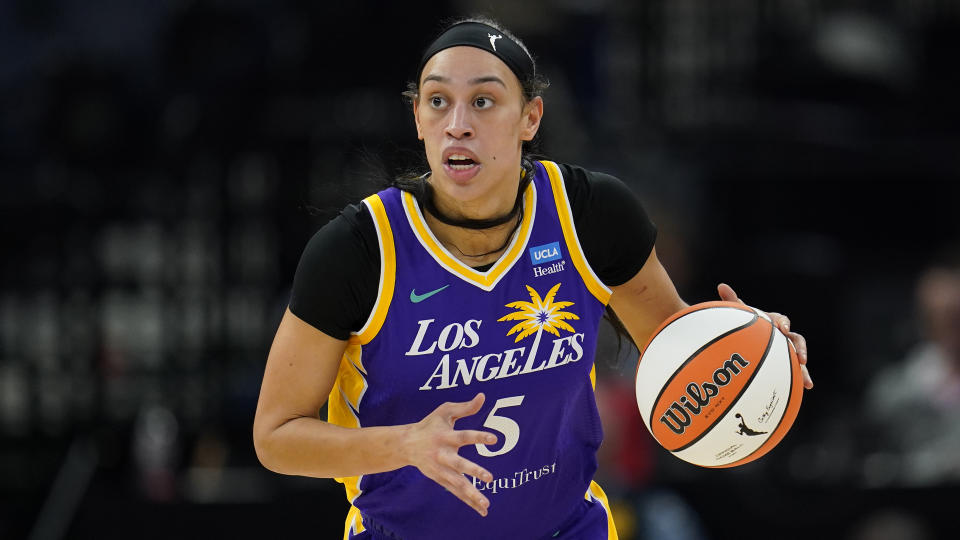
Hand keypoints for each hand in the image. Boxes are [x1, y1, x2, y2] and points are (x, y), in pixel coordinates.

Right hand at [402, 393, 497, 515]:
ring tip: (486, 504)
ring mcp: (440, 469)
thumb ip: (465, 407)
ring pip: (457, 484)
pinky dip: (468, 501)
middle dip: (473, 471)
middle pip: (459, 464)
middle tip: (489, 478)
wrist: (406, 444)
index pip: (464, 436)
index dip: (479, 437)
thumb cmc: (430, 425)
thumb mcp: (445, 412)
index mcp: (445, 436)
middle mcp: (443, 455)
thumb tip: (483, 397)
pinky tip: (482, 510)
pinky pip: (456, 491)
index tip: (494, 439)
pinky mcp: (440, 479)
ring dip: (471, 494)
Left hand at [718, 283, 812, 388]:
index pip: (781, 320)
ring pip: (798, 360)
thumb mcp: (738, 314)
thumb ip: (732, 301)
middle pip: (796, 340)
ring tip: (808, 382)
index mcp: (774, 322)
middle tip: (801, 357)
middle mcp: (783, 336)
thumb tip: (721, 285)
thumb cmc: (744, 324)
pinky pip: (793, 372)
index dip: (783, 323)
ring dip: (804, 370)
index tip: (781, 327)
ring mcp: (785, 351)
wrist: (747, 336)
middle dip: (800, 349)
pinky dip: (799, 379)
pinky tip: (805, 389)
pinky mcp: (784, 364)